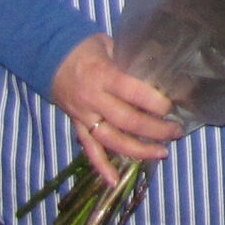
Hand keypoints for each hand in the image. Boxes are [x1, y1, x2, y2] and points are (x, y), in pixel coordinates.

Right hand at [50, 35, 182, 186]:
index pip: (131, 91)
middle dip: (154, 129)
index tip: (172, 107)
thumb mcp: (109, 44)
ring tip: (162, 153)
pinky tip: (114, 181)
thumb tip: (162, 65)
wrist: (49, 58)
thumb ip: (131, 57)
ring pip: (111, 140)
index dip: (153, 102)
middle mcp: (93, 99)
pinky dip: (101, 166)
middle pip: (126, 120)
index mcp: (102, 74)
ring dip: (138, 150)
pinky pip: (89, 149)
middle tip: (176, 131)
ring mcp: (84, 116)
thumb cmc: (85, 49)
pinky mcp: (78, 126)